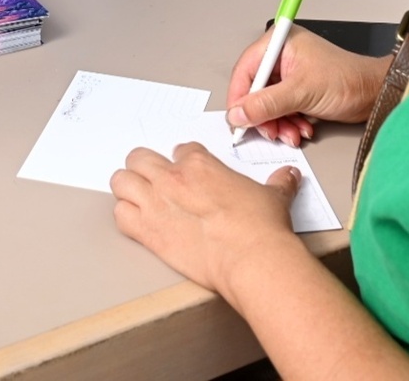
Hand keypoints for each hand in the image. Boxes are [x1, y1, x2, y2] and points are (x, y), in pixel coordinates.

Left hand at [111, 142, 302, 295]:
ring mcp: (156, 203)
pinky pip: (120, 215)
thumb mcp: (274, 197)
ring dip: (127, 187)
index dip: (183, 161)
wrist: (252, 259)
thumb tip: (288, 176)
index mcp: (200, 165)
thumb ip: (278, 183)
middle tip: (153, 179)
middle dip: (144, 166)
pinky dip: (124, 216)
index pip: (181, 150)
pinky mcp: (147, 232)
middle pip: (140, 157)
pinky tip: (135, 221)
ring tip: (136, 197)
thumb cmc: (260, 228)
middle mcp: (172, 179)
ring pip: (121, 181)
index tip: (187, 172)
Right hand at [228, 25, 390, 145]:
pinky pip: (280, 109)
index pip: (245, 71)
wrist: (376, 93)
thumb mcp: (302, 92)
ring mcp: (289, 73)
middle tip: (270, 131)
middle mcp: (281, 56)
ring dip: (277, 123)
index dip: (239, 98)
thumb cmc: (349, 80)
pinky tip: (300, 129)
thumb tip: (239, 113)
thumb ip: (266, 104)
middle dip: (263, 115)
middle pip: (255, 90)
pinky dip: (288, 123)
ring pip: (267, 103)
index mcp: (278, 43)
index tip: (238, 120)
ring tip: (291, 132)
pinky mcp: (297, 88)